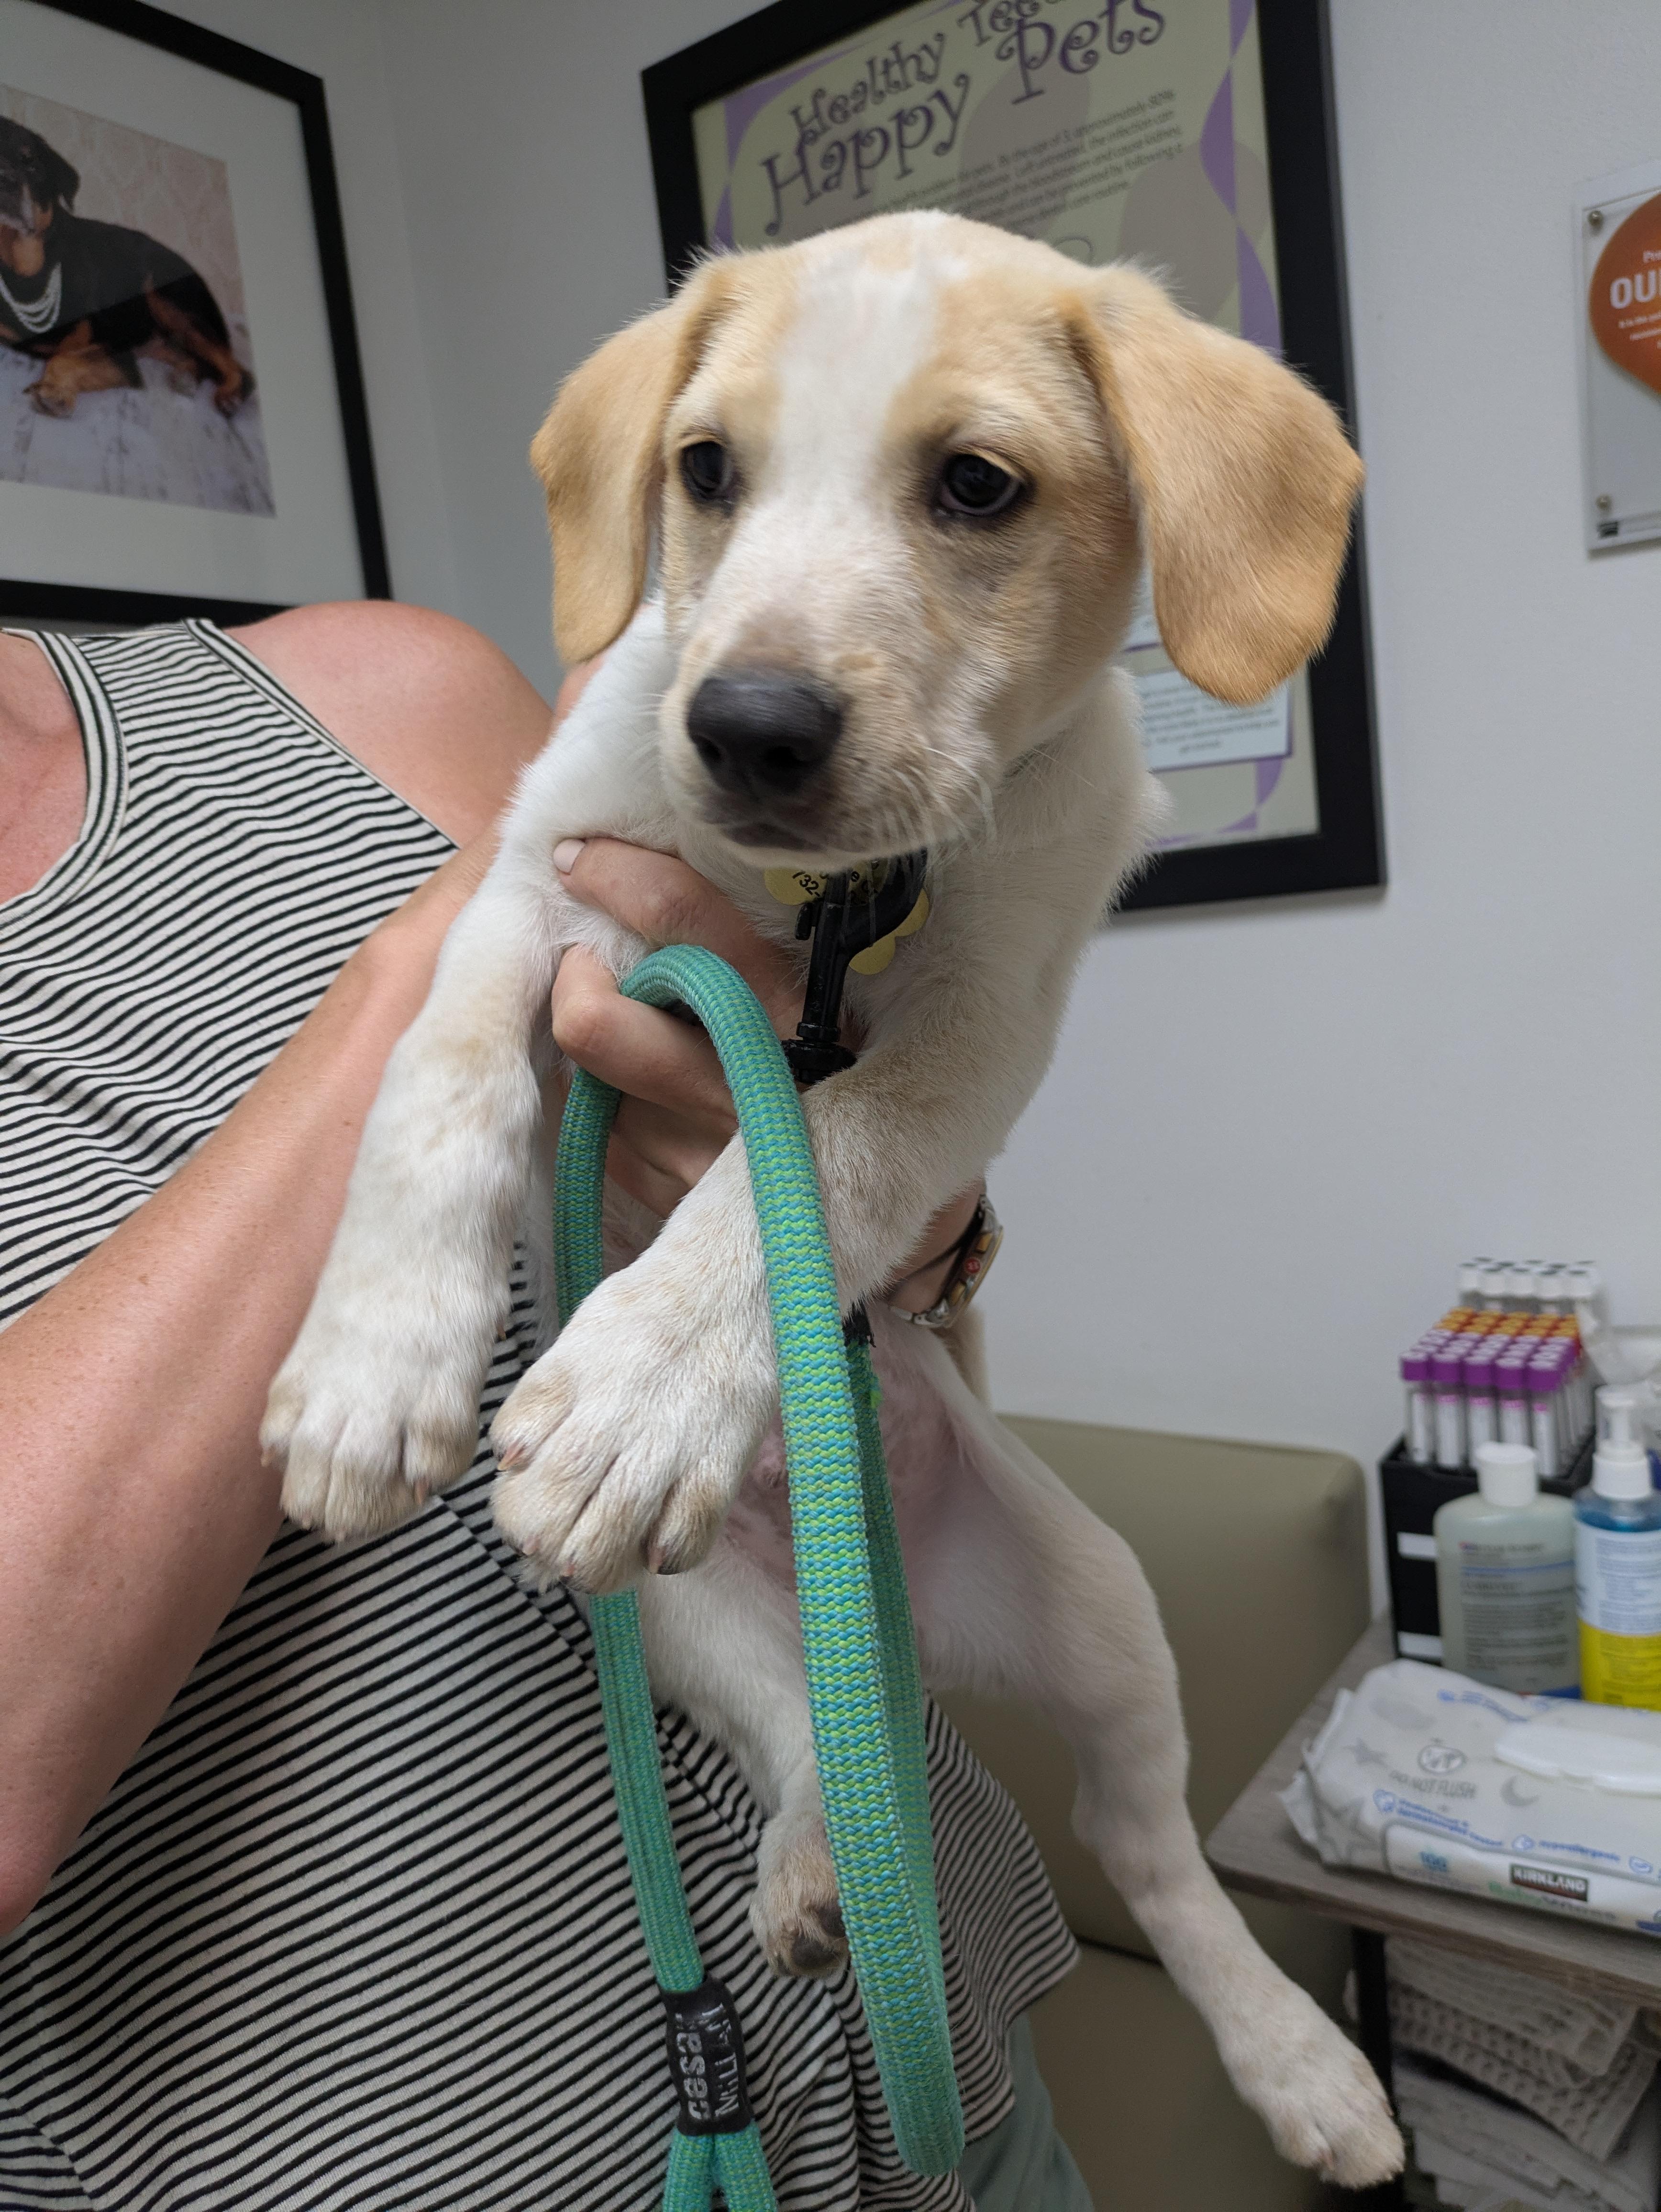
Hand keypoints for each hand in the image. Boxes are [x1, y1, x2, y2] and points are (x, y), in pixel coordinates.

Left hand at [549, 840, 984, 1294]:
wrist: (905, 1208)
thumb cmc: (873, 1073)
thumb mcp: (854, 996)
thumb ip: (775, 945)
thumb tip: (673, 879)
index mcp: (798, 1017)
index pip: (685, 923)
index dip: (617, 877)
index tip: (578, 858)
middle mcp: (745, 1087)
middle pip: (595, 1021)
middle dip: (574, 978)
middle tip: (586, 959)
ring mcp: (704, 1155)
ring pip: (591, 1080)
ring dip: (597, 1049)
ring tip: (633, 1031)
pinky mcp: (679, 1203)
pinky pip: (606, 1140)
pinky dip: (610, 1109)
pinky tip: (648, 1098)